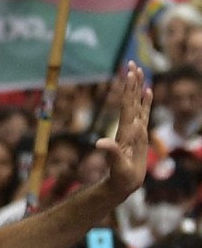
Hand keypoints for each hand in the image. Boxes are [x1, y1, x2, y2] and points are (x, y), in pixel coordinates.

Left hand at [97, 63, 150, 199]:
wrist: (120, 184)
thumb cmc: (120, 177)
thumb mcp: (116, 165)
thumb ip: (110, 153)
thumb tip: (101, 143)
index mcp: (125, 130)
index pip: (127, 105)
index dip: (129, 90)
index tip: (129, 73)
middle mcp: (128, 126)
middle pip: (130, 100)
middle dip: (132, 82)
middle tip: (132, 64)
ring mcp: (133, 129)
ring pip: (136, 104)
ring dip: (138, 88)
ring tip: (139, 71)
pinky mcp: (139, 135)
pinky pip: (143, 114)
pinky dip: (146, 102)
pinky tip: (148, 91)